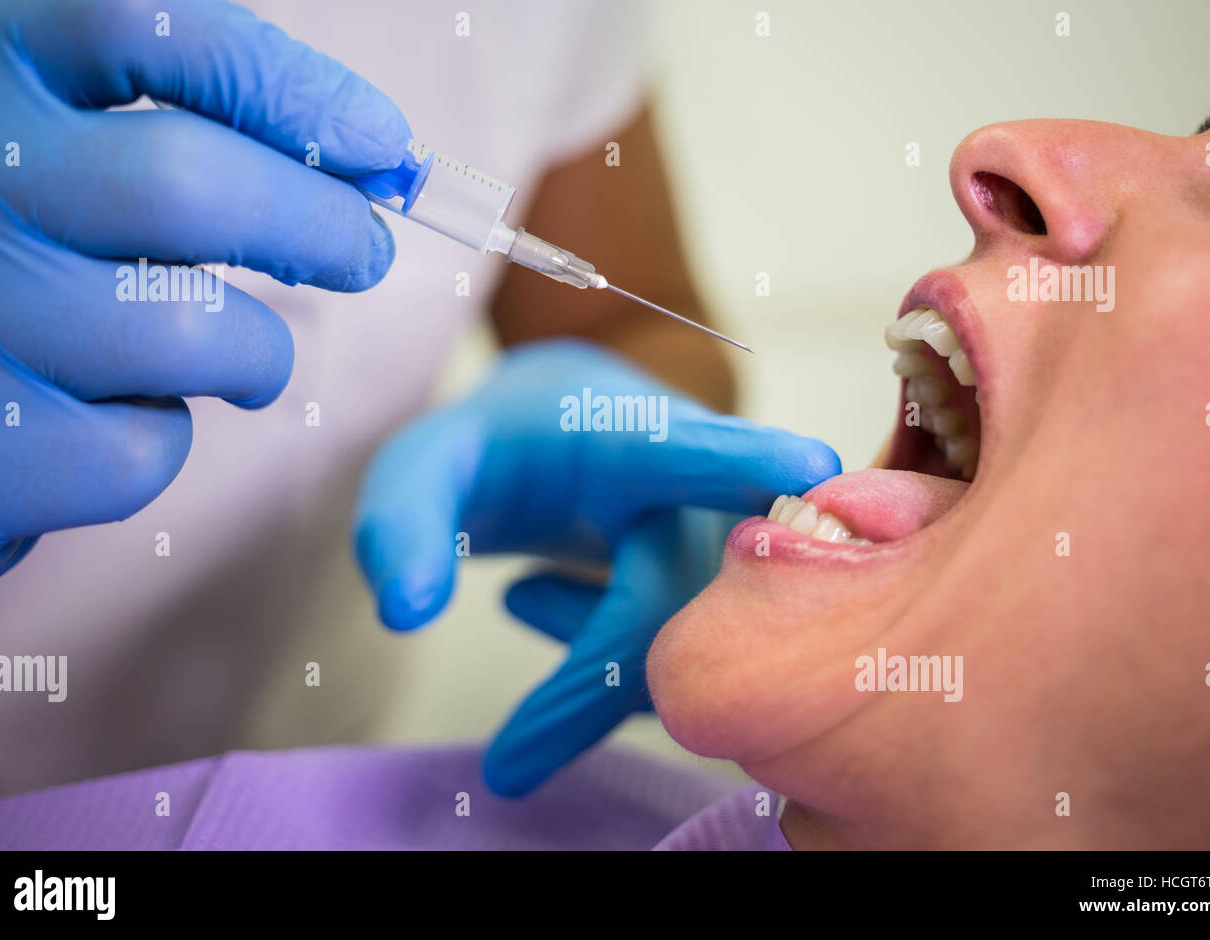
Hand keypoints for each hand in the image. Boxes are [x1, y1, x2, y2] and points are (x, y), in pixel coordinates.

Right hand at [0, 0, 407, 590]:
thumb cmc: (13, 254)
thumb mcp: (59, 146)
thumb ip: (184, 123)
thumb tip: (375, 154)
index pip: (146, 24)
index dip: (288, 82)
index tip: (379, 138)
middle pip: (190, 184)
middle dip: (322, 226)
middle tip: (366, 252)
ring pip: (195, 334)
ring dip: (257, 355)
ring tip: (245, 358)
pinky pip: (145, 447)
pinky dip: (166, 437)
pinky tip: (120, 413)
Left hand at [354, 338, 838, 791]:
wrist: (565, 439)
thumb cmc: (499, 451)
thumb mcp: (426, 466)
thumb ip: (401, 524)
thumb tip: (407, 614)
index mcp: (630, 437)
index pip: (687, 448)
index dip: (744, 460)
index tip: (807, 467)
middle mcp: (699, 494)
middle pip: (676, 599)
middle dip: (594, 688)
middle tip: (505, 771)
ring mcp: (723, 550)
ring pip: (692, 649)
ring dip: (594, 668)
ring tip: (522, 592)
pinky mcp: (727, 599)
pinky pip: (690, 667)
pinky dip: (608, 666)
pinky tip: (549, 597)